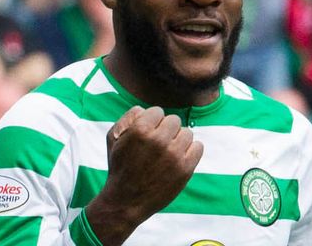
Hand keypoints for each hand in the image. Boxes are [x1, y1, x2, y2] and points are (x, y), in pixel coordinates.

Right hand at [87, 106, 202, 244]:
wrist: (127, 201)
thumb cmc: (120, 167)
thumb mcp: (113, 138)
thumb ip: (128, 117)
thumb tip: (145, 109)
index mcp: (140, 130)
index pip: (158, 111)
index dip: (151, 122)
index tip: (147, 135)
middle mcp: (158, 140)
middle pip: (174, 120)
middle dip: (166, 130)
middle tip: (157, 145)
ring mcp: (174, 155)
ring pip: (187, 132)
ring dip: (178, 140)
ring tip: (167, 152)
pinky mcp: (185, 168)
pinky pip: (198, 146)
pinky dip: (191, 151)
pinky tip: (179, 158)